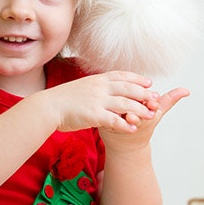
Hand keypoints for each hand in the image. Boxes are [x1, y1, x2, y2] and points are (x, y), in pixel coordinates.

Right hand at [42, 71, 160, 132]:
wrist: (47, 106)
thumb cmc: (61, 100)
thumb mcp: (80, 87)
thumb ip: (94, 87)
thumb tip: (102, 88)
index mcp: (97, 79)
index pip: (122, 75)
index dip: (137, 78)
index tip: (148, 82)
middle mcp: (99, 87)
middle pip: (128, 88)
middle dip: (144, 94)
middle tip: (156, 98)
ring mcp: (97, 100)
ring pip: (125, 104)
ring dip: (140, 110)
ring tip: (151, 116)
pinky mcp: (94, 114)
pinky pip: (114, 120)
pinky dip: (126, 125)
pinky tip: (133, 129)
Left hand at [99, 86, 189, 152]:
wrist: (125, 143)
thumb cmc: (141, 123)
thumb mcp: (157, 113)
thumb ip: (169, 100)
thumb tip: (186, 90)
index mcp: (146, 115)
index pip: (150, 110)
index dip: (151, 107)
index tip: (153, 105)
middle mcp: (133, 119)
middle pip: (136, 115)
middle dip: (136, 113)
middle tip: (133, 113)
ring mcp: (119, 123)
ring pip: (121, 119)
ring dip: (121, 118)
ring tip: (120, 117)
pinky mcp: (106, 123)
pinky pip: (107, 121)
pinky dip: (107, 119)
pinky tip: (105, 115)